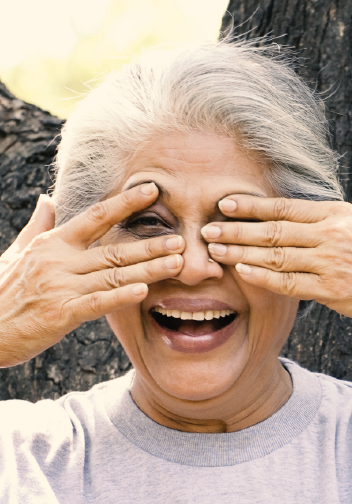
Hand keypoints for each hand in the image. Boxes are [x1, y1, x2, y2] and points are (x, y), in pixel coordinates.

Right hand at [0, 186, 186, 367]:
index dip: (125, 203)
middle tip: (182, 239)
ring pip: (113, 275)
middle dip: (150, 244)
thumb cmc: (1, 291)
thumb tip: (47, 199)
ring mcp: (61, 286)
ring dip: (148, 269)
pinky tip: (144, 290)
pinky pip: (97, 302)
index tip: (152, 191)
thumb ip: (38, 226)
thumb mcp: (17, 253)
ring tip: (177, 263)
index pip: (95, 217)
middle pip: (113, 249)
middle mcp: (59, 261)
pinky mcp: (62, 313)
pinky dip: (121, 296)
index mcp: (52, 243)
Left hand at [201, 171, 351, 345]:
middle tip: (207, 228)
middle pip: (273, 229)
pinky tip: (242, 271)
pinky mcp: (332, 291)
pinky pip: (289, 282)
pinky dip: (262, 276)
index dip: (252, 205)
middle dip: (236, 229)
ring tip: (214, 250)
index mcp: (341, 215)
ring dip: (241, 251)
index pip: (286, 207)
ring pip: (274, 255)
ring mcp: (330, 263)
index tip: (225, 203)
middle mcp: (331, 235)